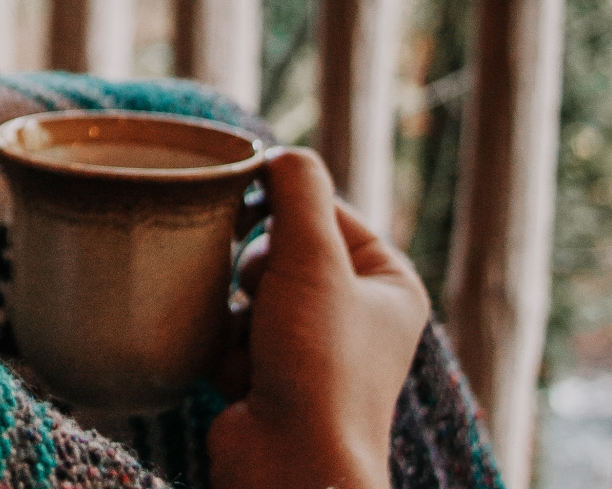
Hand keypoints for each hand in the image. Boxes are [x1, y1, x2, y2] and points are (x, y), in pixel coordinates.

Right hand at [206, 148, 427, 488]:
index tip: (244, 206)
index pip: (324, 210)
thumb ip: (298, 190)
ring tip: (244, 337)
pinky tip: (233, 372)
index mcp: (389, 284)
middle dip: (253, 267)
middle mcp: (357, 317)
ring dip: (233, 310)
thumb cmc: (318, 366)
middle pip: (281, 250)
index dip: (282, 208)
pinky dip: (222, 348)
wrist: (291, 465)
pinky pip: (229, 336)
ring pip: (248, 293)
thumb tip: (276, 154)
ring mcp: (313, 352)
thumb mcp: (314, 258)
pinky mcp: (270, 380)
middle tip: (255, 288)